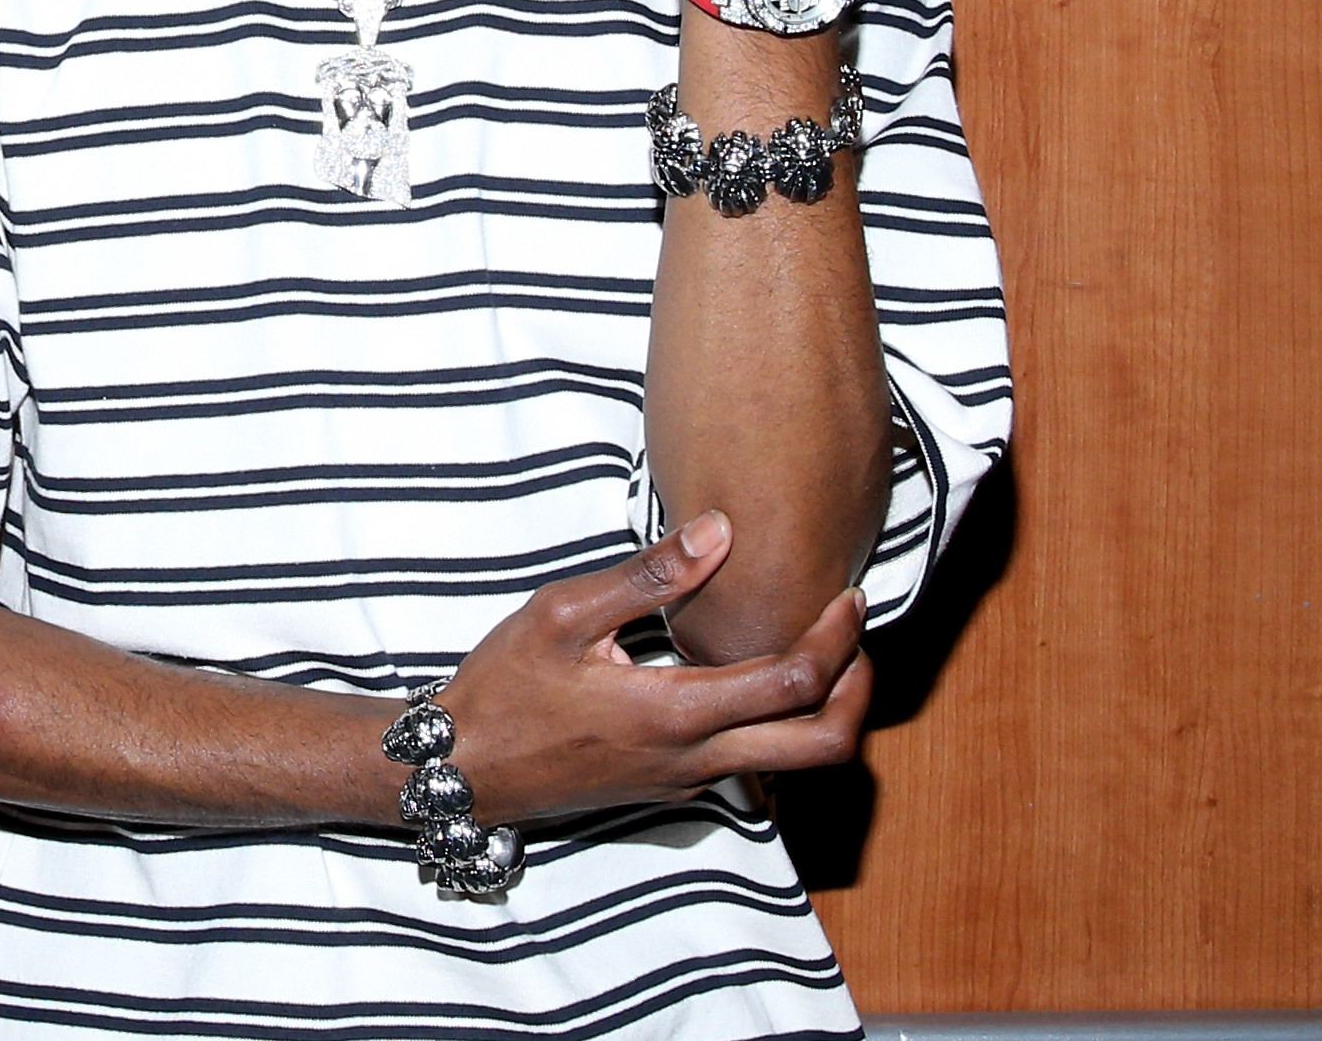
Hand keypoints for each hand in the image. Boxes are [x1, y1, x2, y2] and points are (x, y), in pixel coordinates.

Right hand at [435, 510, 870, 825]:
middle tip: (854, 637)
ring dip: (826, 711)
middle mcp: (695, 758)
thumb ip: (647, 576)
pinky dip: (779, 724)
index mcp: (675, 712)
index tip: (848, 596)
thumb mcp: (561, 614)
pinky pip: (754, 765)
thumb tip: (720, 531)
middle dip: (859, 689)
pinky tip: (752, 679)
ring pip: (796, 764)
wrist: (462, 770)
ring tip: (817, 653)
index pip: (794, 681)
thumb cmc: (504, 688)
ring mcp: (687, 781)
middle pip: (825, 745)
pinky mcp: (672, 789)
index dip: (838, 637)